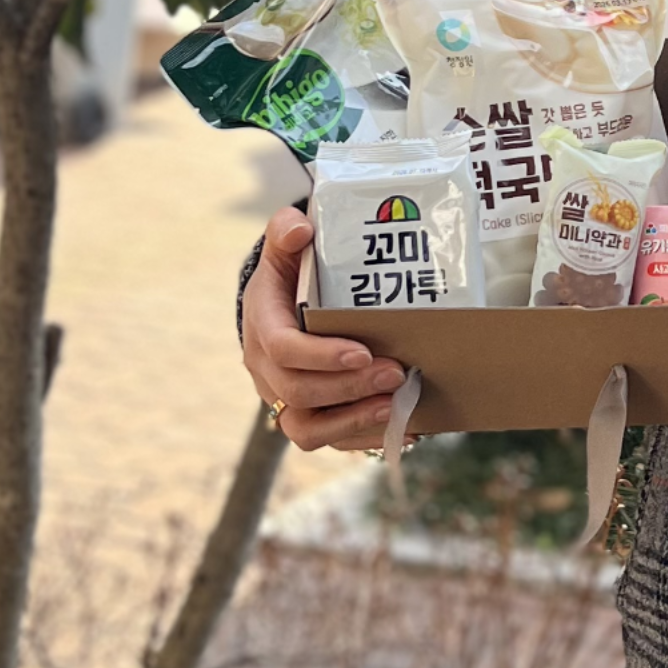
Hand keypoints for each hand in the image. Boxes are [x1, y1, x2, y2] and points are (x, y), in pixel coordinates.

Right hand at [242, 206, 410, 454]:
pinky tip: (404, 430)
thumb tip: (300, 229)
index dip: (321, 357)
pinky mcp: (305, 415)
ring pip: (306, 429)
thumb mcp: (284, 245)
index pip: (283, 350)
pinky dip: (364, 438)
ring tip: (396, 406)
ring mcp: (282, 397)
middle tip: (396, 373)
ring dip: (354, 421)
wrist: (278, 304)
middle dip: (350, 387)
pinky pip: (327, 439)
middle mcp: (266, 369)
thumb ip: (286, 230)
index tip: (363, 352)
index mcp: (262, 325)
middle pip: (300, 392)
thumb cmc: (289, 272)